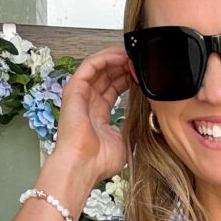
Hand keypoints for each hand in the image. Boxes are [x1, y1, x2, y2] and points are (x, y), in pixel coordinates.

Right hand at [53, 46, 133, 181]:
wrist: (83, 166)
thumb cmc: (99, 161)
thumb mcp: (124, 142)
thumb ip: (131, 128)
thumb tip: (146, 121)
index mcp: (98, 115)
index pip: (113, 89)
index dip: (127, 79)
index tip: (142, 74)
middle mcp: (88, 104)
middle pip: (106, 76)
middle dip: (123, 66)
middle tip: (139, 60)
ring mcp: (79, 96)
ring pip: (98, 68)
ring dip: (115, 59)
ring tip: (131, 54)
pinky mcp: (73, 90)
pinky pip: (89, 66)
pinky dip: (104, 58)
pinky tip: (119, 56)